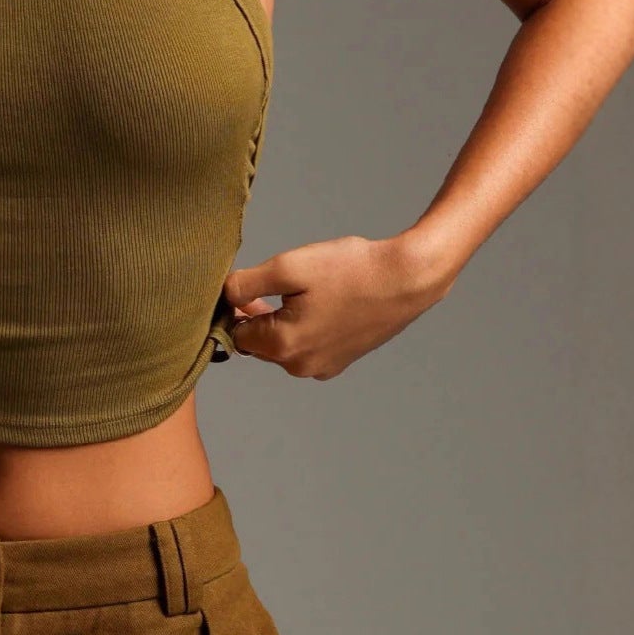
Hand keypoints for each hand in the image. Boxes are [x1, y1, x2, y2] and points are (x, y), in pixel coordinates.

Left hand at [221, 233, 453, 379]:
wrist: (408, 278)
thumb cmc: (351, 270)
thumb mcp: (289, 267)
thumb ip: (246, 284)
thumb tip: (225, 296)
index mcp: (282, 346)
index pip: (235, 333)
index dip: (233, 309)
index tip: (245, 286)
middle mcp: (300, 366)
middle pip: (257, 343)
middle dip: (256, 315)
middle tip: (270, 282)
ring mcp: (323, 367)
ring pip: (282, 345)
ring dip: (280, 320)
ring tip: (298, 289)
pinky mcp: (340, 360)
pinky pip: (306, 347)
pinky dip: (303, 327)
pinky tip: (319, 301)